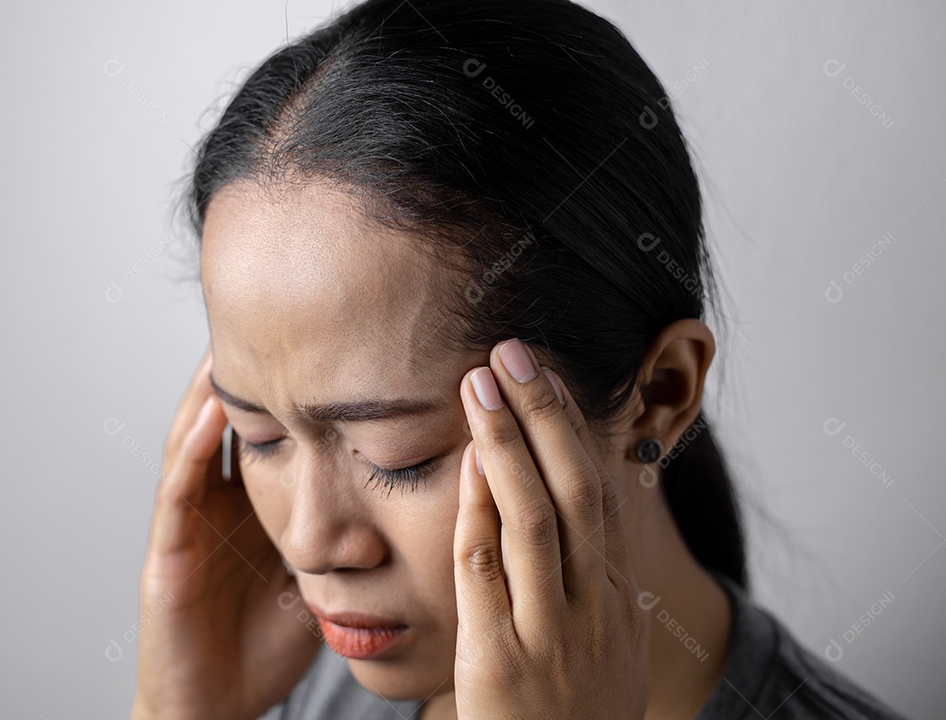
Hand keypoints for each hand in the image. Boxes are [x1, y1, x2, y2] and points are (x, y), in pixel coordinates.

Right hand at [130, 346, 322, 719]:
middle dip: (246, 374)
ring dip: (212, 391)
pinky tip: (212, 410)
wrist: (217, 705)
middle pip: (230, 425)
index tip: (319, 344)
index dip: (287, 391)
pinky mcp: (168, 554)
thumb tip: (402, 502)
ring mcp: (189, 526)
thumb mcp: (316, 573)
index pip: (268, 435)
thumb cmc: (266, 645)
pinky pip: (180, 491)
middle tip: (271, 318)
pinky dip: (193, 447)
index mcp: (250, 508)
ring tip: (234, 339)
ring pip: (196, 442)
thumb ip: (343, 535)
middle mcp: (217, 506)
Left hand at [452, 338, 649, 718]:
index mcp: (618, 598)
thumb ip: (593, 581)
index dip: (573, 431)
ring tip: (481, 384)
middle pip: (575, 492)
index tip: (548, 378)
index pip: (600, 495)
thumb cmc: (574, 715)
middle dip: (546, 416)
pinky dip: (480, 515)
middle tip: (513, 352)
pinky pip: (488, 577)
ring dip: (509, 445)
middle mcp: (594, 607)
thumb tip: (583, 517)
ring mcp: (552, 634)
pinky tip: (468, 464)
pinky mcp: (502, 663)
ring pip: (537, 522)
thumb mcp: (607, 646)